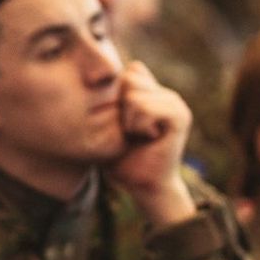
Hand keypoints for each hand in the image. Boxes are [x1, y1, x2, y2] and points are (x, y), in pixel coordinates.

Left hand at [104, 61, 197, 228]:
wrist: (145, 187)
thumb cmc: (122, 160)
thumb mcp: (106, 128)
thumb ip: (102, 103)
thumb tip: (79, 84)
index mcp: (151, 93)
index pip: (127, 71)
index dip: (116, 95)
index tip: (121, 123)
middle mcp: (165, 94)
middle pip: (128, 78)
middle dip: (121, 106)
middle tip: (131, 131)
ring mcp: (174, 103)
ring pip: (134, 94)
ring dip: (129, 119)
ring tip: (139, 135)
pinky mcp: (179, 116)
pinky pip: (146, 107)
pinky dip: (139, 124)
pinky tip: (148, 137)